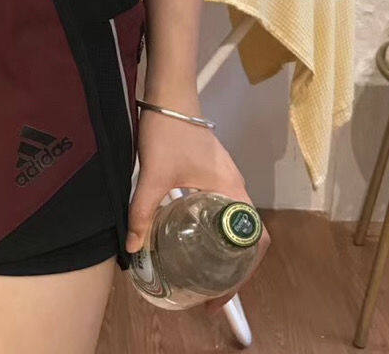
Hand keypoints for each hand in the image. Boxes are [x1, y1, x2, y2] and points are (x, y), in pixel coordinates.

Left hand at [126, 104, 269, 311]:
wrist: (168, 93)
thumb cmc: (169, 133)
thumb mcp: (154, 175)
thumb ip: (143, 212)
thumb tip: (133, 248)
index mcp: (232, 191)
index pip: (255, 240)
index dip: (243, 273)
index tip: (219, 295)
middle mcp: (234, 187)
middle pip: (245, 237)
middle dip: (231, 269)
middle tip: (206, 291)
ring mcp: (224, 179)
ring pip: (231, 223)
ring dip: (221, 249)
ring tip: (199, 270)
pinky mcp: (210, 172)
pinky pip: (219, 209)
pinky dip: (210, 229)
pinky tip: (187, 236)